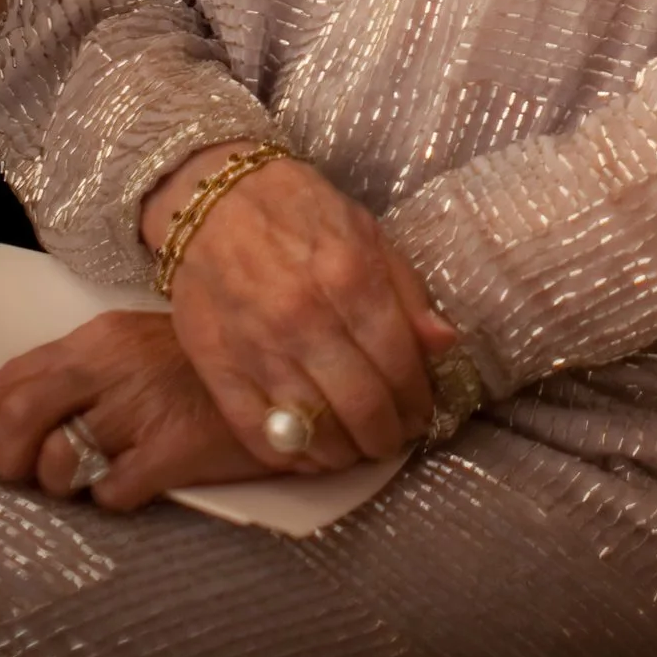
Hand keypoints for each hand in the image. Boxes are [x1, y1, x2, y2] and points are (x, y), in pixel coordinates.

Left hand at [0, 313, 258, 512]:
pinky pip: (114, 492)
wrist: (296, 370)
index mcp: (96, 339)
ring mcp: (144, 405)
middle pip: (18, 420)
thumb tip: (15, 432)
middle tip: (26, 477)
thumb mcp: (137, 355)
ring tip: (90, 476)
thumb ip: (81, 382)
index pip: (8, 380)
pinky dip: (113, 499)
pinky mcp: (176, 446)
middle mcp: (111, 365)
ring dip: (60, 482)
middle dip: (5, 461)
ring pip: (60, 461)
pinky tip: (139, 483)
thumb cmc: (206, 370)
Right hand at [145, 147, 455, 473]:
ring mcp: (258, 349)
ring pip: (315, 430)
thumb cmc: (298, 210)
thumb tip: (444, 344)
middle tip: (394, 439)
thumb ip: (407, 291)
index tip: (421, 414)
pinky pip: (259, 435)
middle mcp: (305, 319)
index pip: (398, 363)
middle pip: (362, 406)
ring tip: (358, 448)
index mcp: (350, 277)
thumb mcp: (366, 232)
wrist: (212, 198)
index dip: (417, 400)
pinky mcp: (218, 369)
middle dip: (387, 435)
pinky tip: (312, 454)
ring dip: (346, 453)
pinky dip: (293, 457)